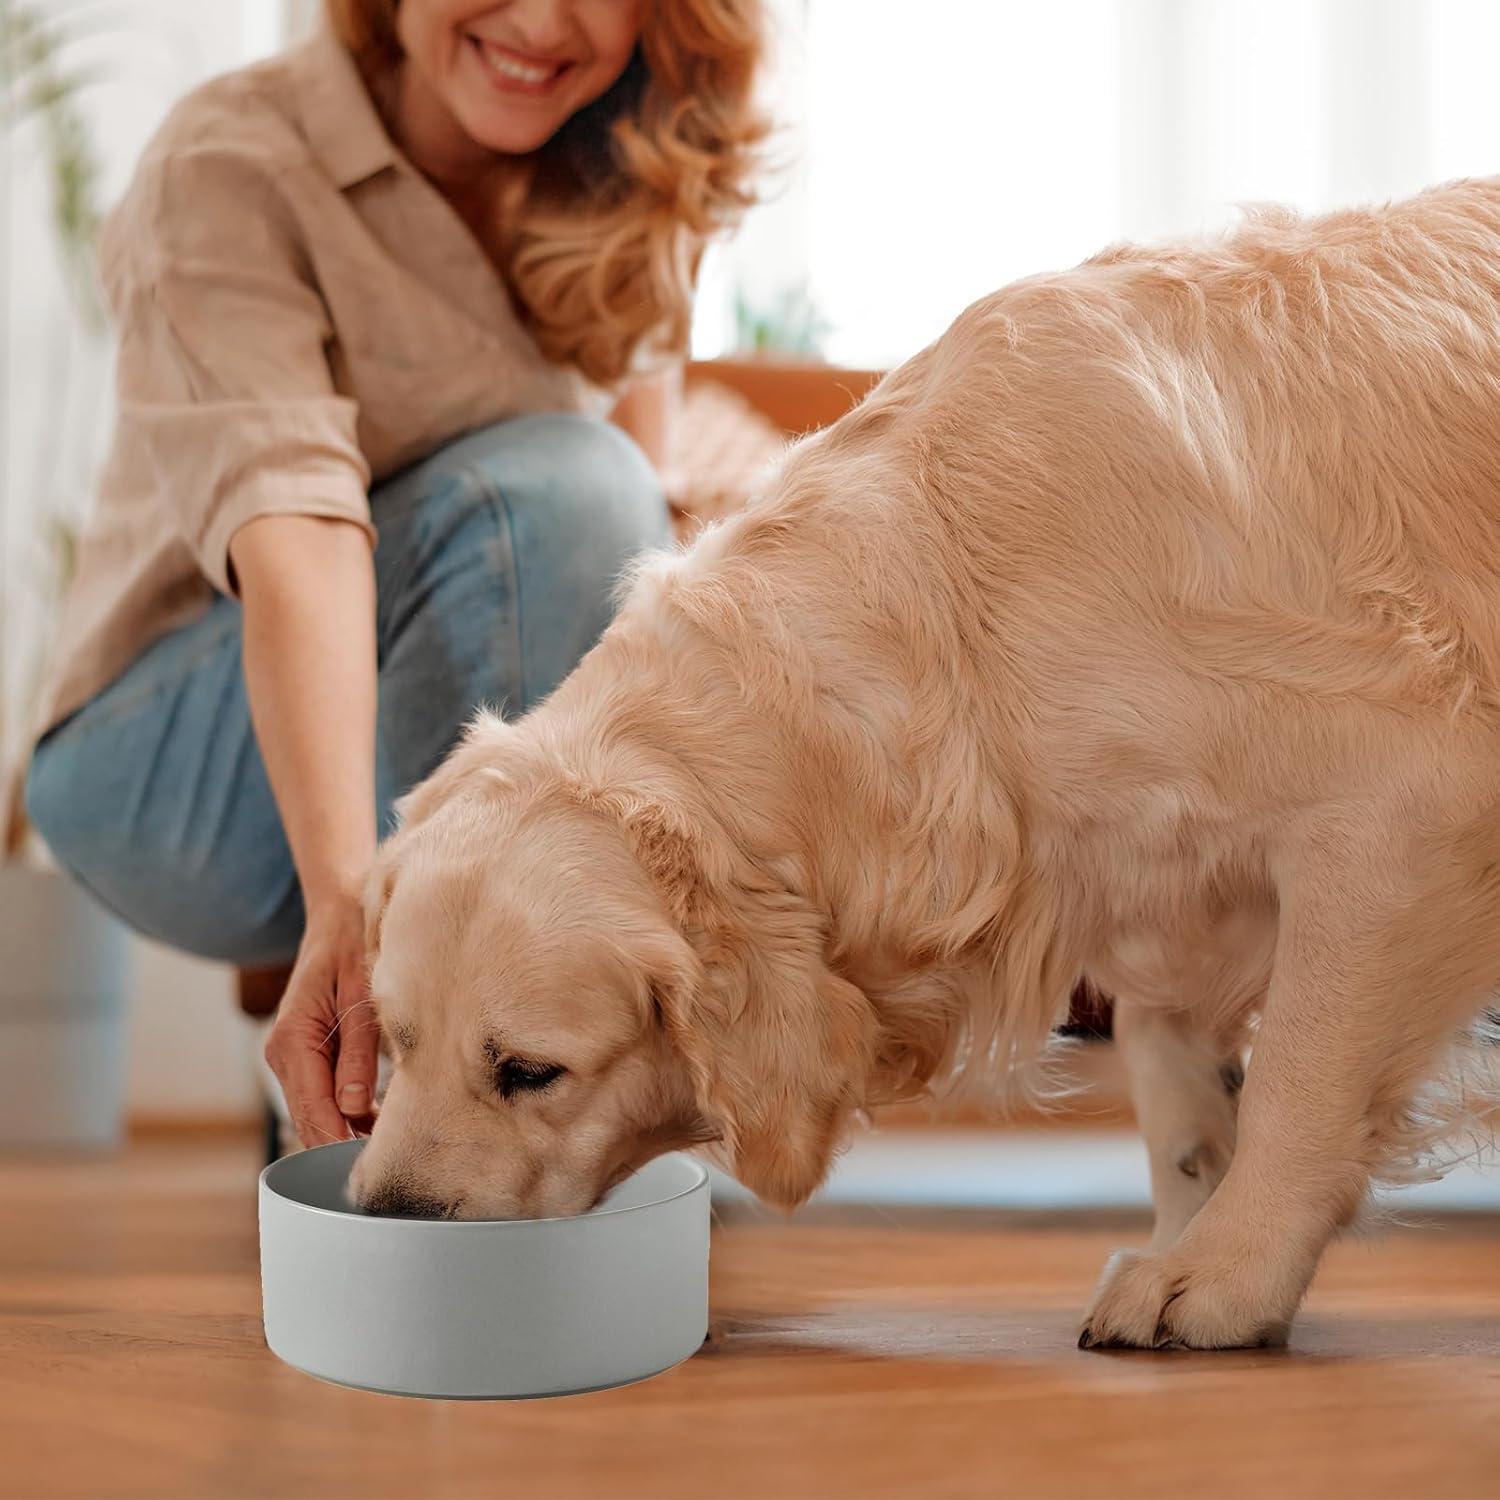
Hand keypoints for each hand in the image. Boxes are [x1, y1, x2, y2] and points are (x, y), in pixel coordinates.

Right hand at [263, 894, 379, 1147]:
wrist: (341, 913)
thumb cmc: (355, 946)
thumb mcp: (362, 996)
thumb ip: (358, 1052)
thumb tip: (353, 1107)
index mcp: (292, 1039)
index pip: (313, 1109)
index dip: (340, 1142)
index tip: (373, 1165)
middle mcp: (284, 1054)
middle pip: (311, 1119)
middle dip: (345, 1144)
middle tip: (393, 1164)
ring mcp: (293, 1057)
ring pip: (318, 1111)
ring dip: (349, 1130)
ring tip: (395, 1146)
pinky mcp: (309, 1056)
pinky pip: (324, 1095)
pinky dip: (349, 1112)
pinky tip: (382, 1121)